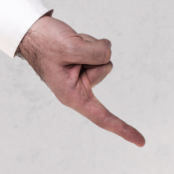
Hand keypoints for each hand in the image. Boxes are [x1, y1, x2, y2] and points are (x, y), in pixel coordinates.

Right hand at [17, 15, 145, 146]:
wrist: (32, 31)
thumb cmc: (44, 44)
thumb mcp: (69, 48)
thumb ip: (95, 54)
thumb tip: (109, 53)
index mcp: (72, 95)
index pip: (102, 117)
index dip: (122, 128)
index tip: (141, 142)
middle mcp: (80, 88)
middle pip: (105, 66)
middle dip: (91, 52)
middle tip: (69, 49)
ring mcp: (84, 75)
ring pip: (104, 56)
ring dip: (89, 44)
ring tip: (69, 44)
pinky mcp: (87, 63)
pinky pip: (100, 49)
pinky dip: (89, 40)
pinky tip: (73, 40)